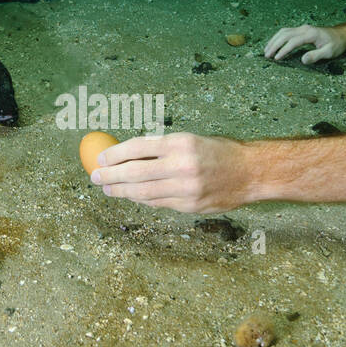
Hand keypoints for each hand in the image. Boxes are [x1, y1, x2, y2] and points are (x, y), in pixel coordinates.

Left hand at [89, 132, 251, 213]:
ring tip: (108, 190)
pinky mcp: (190, 206)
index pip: (138, 147)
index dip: (115, 154)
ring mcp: (186, 188)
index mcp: (180, 143)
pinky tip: (132, 196)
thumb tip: (126, 155)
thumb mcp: (190, 140)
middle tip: (95, 177)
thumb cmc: (218, 152)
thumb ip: (161, 148)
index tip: (101, 158)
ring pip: (143, 192)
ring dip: (122, 192)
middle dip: (110, 176)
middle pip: (135, 172)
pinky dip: (142, 200)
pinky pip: (158, 203)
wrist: (250, 173)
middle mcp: (182, 165)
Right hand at [264, 24, 345, 64]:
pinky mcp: (301, 30)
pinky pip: (286, 32)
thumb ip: (316, 56)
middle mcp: (304, 29)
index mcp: (311, 34)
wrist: (341, 35)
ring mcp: (302, 28)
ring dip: (274, 40)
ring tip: (266, 51)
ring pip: (283, 31)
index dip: (284, 50)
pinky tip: (273, 44)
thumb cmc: (336, 44)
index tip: (277, 58)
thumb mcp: (329, 52)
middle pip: (285, 34)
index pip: (293, 41)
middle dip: (274, 45)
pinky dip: (277, 38)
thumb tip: (302, 60)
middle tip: (267, 56)